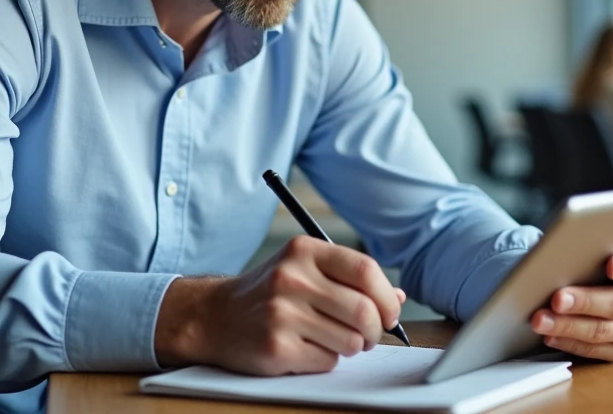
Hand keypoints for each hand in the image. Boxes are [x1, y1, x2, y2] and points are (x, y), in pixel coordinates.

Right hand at [153, 235, 404, 375]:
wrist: (214, 316)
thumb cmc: (268, 292)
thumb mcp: (304, 269)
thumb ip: (349, 278)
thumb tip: (397, 297)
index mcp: (304, 251)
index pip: (365, 270)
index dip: (386, 296)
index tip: (390, 312)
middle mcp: (292, 278)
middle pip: (363, 310)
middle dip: (374, 330)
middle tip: (367, 335)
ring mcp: (282, 313)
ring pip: (350, 341)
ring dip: (349, 347)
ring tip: (331, 339)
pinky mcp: (276, 347)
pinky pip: (327, 361)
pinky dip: (325, 360)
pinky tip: (306, 348)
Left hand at [530, 247, 612, 361]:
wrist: (607, 284)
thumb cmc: (598, 263)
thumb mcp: (599, 252)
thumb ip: (590, 253)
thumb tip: (558, 258)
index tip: (611, 266)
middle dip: (584, 302)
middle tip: (557, 300)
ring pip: (605, 330)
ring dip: (569, 326)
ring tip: (542, 320)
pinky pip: (599, 351)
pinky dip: (570, 343)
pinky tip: (550, 336)